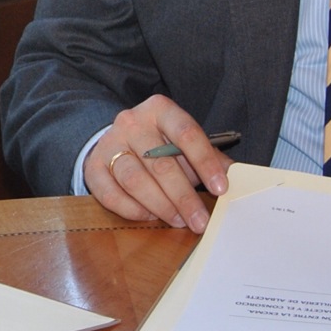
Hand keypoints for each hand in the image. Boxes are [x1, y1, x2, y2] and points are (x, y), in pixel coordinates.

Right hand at [81, 96, 233, 230]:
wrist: (119, 139)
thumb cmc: (160, 143)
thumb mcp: (186, 142)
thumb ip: (210, 157)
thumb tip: (237, 178)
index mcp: (160, 109)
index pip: (186, 133)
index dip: (205, 163)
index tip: (220, 189)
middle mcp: (132, 122)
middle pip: (160, 162)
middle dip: (183, 197)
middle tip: (199, 221)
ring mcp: (110, 143)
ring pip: (135, 179)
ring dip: (160, 206)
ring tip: (177, 220)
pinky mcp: (93, 166)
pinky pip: (111, 194)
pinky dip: (132, 210)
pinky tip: (150, 216)